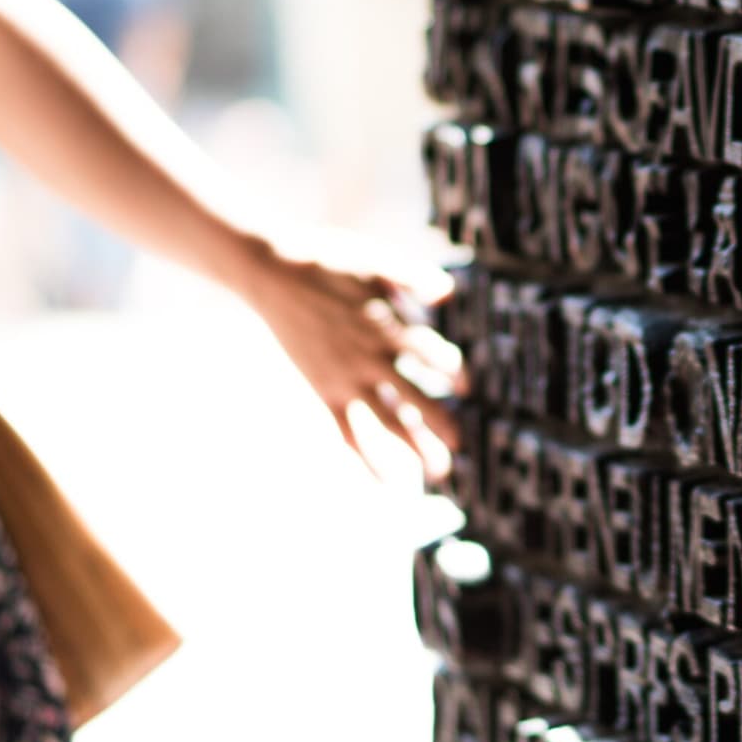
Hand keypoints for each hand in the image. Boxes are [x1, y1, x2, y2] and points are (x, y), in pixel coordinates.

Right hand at [231, 231, 464, 479]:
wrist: (273, 273)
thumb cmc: (330, 262)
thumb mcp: (377, 260)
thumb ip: (415, 277)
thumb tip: (448, 294)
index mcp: (385, 325)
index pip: (430, 355)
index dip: (452, 371)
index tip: (467, 388)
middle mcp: (369, 358)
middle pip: (413, 398)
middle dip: (440, 423)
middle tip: (462, 444)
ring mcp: (346, 378)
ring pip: (386, 422)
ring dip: (413, 446)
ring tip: (438, 471)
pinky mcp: (325, 390)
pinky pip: (348, 432)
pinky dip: (367, 458)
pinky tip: (386, 481)